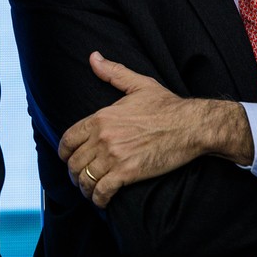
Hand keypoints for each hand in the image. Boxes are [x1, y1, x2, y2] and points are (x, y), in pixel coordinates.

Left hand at [58, 52, 250, 207]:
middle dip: (74, 173)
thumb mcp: (138, 84)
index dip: (64, 152)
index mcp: (101, 117)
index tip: (68, 158)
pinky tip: (101, 200)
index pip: (68, 139)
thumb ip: (112, 72)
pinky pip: (102, 191)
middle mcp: (103, 137)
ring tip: (90, 190)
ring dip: (84, 188)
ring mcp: (114, 156)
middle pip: (74, 162)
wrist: (191, 125)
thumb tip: (93, 57)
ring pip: (85, 179)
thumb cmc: (167, 105)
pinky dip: (98, 199)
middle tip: (80, 177)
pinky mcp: (128, 173)